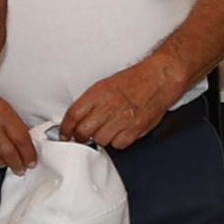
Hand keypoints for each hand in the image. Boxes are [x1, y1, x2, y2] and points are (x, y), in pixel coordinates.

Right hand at [0, 91, 42, 171]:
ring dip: (2, 164)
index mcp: (1, 113)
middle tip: (21, 168)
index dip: (29, 153)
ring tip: (6, 163)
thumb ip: (12, 122)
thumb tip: (24, 141)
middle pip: (8, 153)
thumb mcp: (1, 104)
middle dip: (17, 164)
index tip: (31, 160)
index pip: (21, 138)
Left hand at [57, 57, 184, 153]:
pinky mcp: (134, 129)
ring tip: (108, 128)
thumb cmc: (135, 80)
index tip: (64, 134)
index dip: (65, 128)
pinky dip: (118, 141)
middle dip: (81, 136)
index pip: (73, 115)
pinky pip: (118, 145)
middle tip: (83, 136)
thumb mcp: (107, 85)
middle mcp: (108, 106)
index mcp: (98, 93)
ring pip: (100, 140)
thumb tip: (78, 119)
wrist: (159, 78)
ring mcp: (122, 119)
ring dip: (101, 138)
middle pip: (83, 131)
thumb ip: (91, 102)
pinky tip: (121, 131)